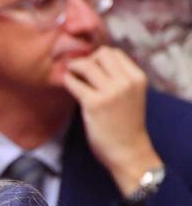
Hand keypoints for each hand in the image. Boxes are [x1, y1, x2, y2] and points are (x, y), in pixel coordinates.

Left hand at [62, 46, 162, 196]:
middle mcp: (126, 82)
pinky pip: (75, 83)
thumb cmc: (126, 126)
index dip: (99, 57)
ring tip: (71, 74)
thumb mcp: (131, 96)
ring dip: (75, 67)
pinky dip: (68, 80)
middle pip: (102, 54)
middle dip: (88, 59)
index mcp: (137, 78)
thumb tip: (92, 63)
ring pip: (87, 65)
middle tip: (79, 71)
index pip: (115, 53)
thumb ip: (119, 79)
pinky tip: (68, 84)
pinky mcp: (94, 104)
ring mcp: (111, 92)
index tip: (90, 66)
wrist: (128, 152)